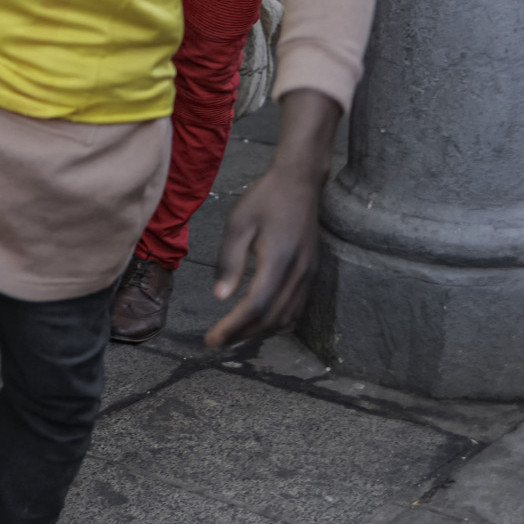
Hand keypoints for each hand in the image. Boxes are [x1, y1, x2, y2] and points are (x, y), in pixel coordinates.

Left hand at [205, 89, 341, 346]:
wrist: (300, 182)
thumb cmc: (265, 198)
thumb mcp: (238, 224)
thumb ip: (229, 262)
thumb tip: (220, 298)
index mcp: (279, 261)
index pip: (256, 307)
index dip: (234, 328)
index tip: (212, 339)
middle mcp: (299, 273)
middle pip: (272, 318)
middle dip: (243, 334)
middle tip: (217, 341)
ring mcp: (309, 274)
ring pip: (286, 317)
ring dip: (259, 331)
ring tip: (233, 334)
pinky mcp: (311, 272)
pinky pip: (295, 307)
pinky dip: (275, 320)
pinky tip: (257, 320)